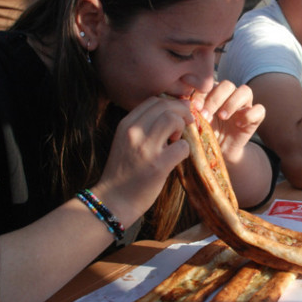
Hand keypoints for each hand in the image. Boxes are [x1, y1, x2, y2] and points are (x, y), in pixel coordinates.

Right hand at [94, 96, 191, 220]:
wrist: (113, 200)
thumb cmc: (124, 171)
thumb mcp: (126, 141)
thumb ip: (143, 127)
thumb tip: (173, 112)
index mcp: (125, 125)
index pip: (153, 101)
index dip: (171, 104)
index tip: (179, 113)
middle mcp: (134, 132)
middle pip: (165, 106)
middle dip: (182, 112)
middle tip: (187, 123)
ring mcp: (146, 148)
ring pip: (173, 120)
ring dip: (182, 127)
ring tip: (176, 140)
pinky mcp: (158, 165)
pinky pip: (182, 146)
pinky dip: (185, 150)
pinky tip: (177, 156)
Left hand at [191, 81, 265, 164]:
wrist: (219, 152)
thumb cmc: (206, 134)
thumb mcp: (196, 122)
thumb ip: (192, 111)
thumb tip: (185, 102)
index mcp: (215, 92)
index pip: (210, 84)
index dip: (202, 94)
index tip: (194, 108)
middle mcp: (231, 95)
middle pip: (228, 85)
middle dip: (215, 99)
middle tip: (206, 115)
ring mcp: (245, 105)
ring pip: (245, 91)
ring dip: (232, 103)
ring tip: (223, 117)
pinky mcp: (255, 117)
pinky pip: (259, 109)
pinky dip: (249, 115)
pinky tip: (238, 125)